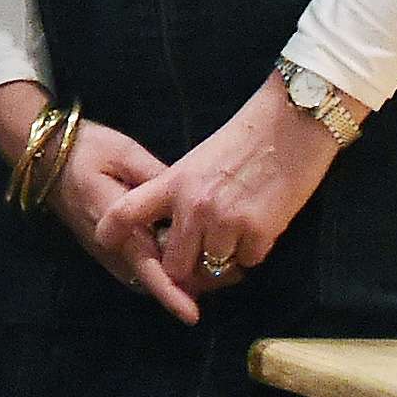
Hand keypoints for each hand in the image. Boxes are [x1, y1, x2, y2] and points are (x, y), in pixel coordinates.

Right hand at [0, 80, 194, 318]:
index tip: (192, 315)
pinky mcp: (101, 245)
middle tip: (230, 273)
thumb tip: (194, 202)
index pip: (145, 266)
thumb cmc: (83, 149)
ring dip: (176, 279)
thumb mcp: (125, 154)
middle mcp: (107, 245)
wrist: (41, 152)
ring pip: (143, 277)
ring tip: (215, 267)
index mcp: (113, 222)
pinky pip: (135, 268)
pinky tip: (183, 254)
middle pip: (150, 279)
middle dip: (188, 285)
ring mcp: (102, 248)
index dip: (169, 292)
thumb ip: (159, 179)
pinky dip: (160, 269)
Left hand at [113, 82, 344, 314]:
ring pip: (212, 270)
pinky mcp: (259, 233)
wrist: (290, 126)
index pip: (126, 212)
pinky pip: (247, 263)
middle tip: (195, 264)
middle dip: (183, 270)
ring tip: (232, 242)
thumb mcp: (197, 161)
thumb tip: (171, 229)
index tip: (106, 243)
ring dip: (220, 264)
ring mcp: (226, 222)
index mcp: (172, 183)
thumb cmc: (245, 140)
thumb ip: (179, 193)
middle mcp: (193, 206)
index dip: (110, 232)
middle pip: (173, 264)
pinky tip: (258, 231)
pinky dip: (250, 254)